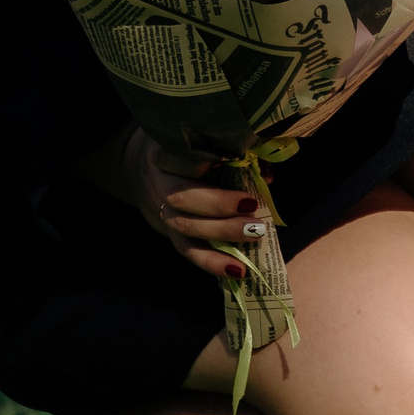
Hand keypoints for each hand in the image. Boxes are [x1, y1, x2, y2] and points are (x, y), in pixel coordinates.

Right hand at [81, 128, 267, 282]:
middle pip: (183, 197)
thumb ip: (235, 154)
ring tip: (255, 235)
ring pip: (186, 227)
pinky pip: (190, 251)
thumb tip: (266, 176)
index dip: (205, 163)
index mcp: (168, 154)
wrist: (147, 172)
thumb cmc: (188, 153)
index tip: (231, 161)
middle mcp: (161, 184)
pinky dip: (214, 263)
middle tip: (251, 205)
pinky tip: (238, 270)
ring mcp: (163, 213)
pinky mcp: (171, 235)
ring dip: (222, 233)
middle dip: (218, 203)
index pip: (183, 157)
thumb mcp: (203, 143)